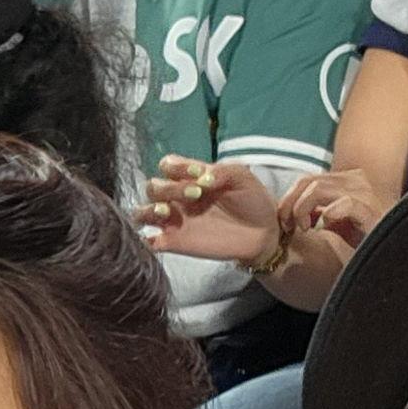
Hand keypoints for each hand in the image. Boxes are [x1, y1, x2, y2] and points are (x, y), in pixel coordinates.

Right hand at [134, 157, 281, 264]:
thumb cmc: (252, 200)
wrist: (264, 233)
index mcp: (191, 177)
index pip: (167, 165)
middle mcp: (178, 197)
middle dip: (168, 187)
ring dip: (149, 209)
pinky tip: (157, 238)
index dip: (176, 166)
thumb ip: (220, 171)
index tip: (199, 173)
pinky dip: (145, 241)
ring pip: (143, 212)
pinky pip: (150, 243)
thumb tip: (201, 177)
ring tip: (167, 212)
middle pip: (153, 187)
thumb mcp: (240, 176)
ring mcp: (175, 221)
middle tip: (195, 194)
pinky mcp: (177, 243)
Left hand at [277, 169, 389, 252]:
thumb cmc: (363, 243)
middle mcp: (356, 181)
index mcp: (347, 181)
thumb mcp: (334, 224)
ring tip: (303, 229)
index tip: (283, 221)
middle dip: (291, 204)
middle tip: (287, 226)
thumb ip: (316, 211)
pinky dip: (329, 214)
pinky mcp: (372, 212)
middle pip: (309, 181)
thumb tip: (290, 211)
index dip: (289, 198)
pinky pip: (346, 204)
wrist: (387, 259)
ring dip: (303, 209)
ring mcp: (365, 194)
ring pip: (320, 189)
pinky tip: (323, 228)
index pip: (307, 179)